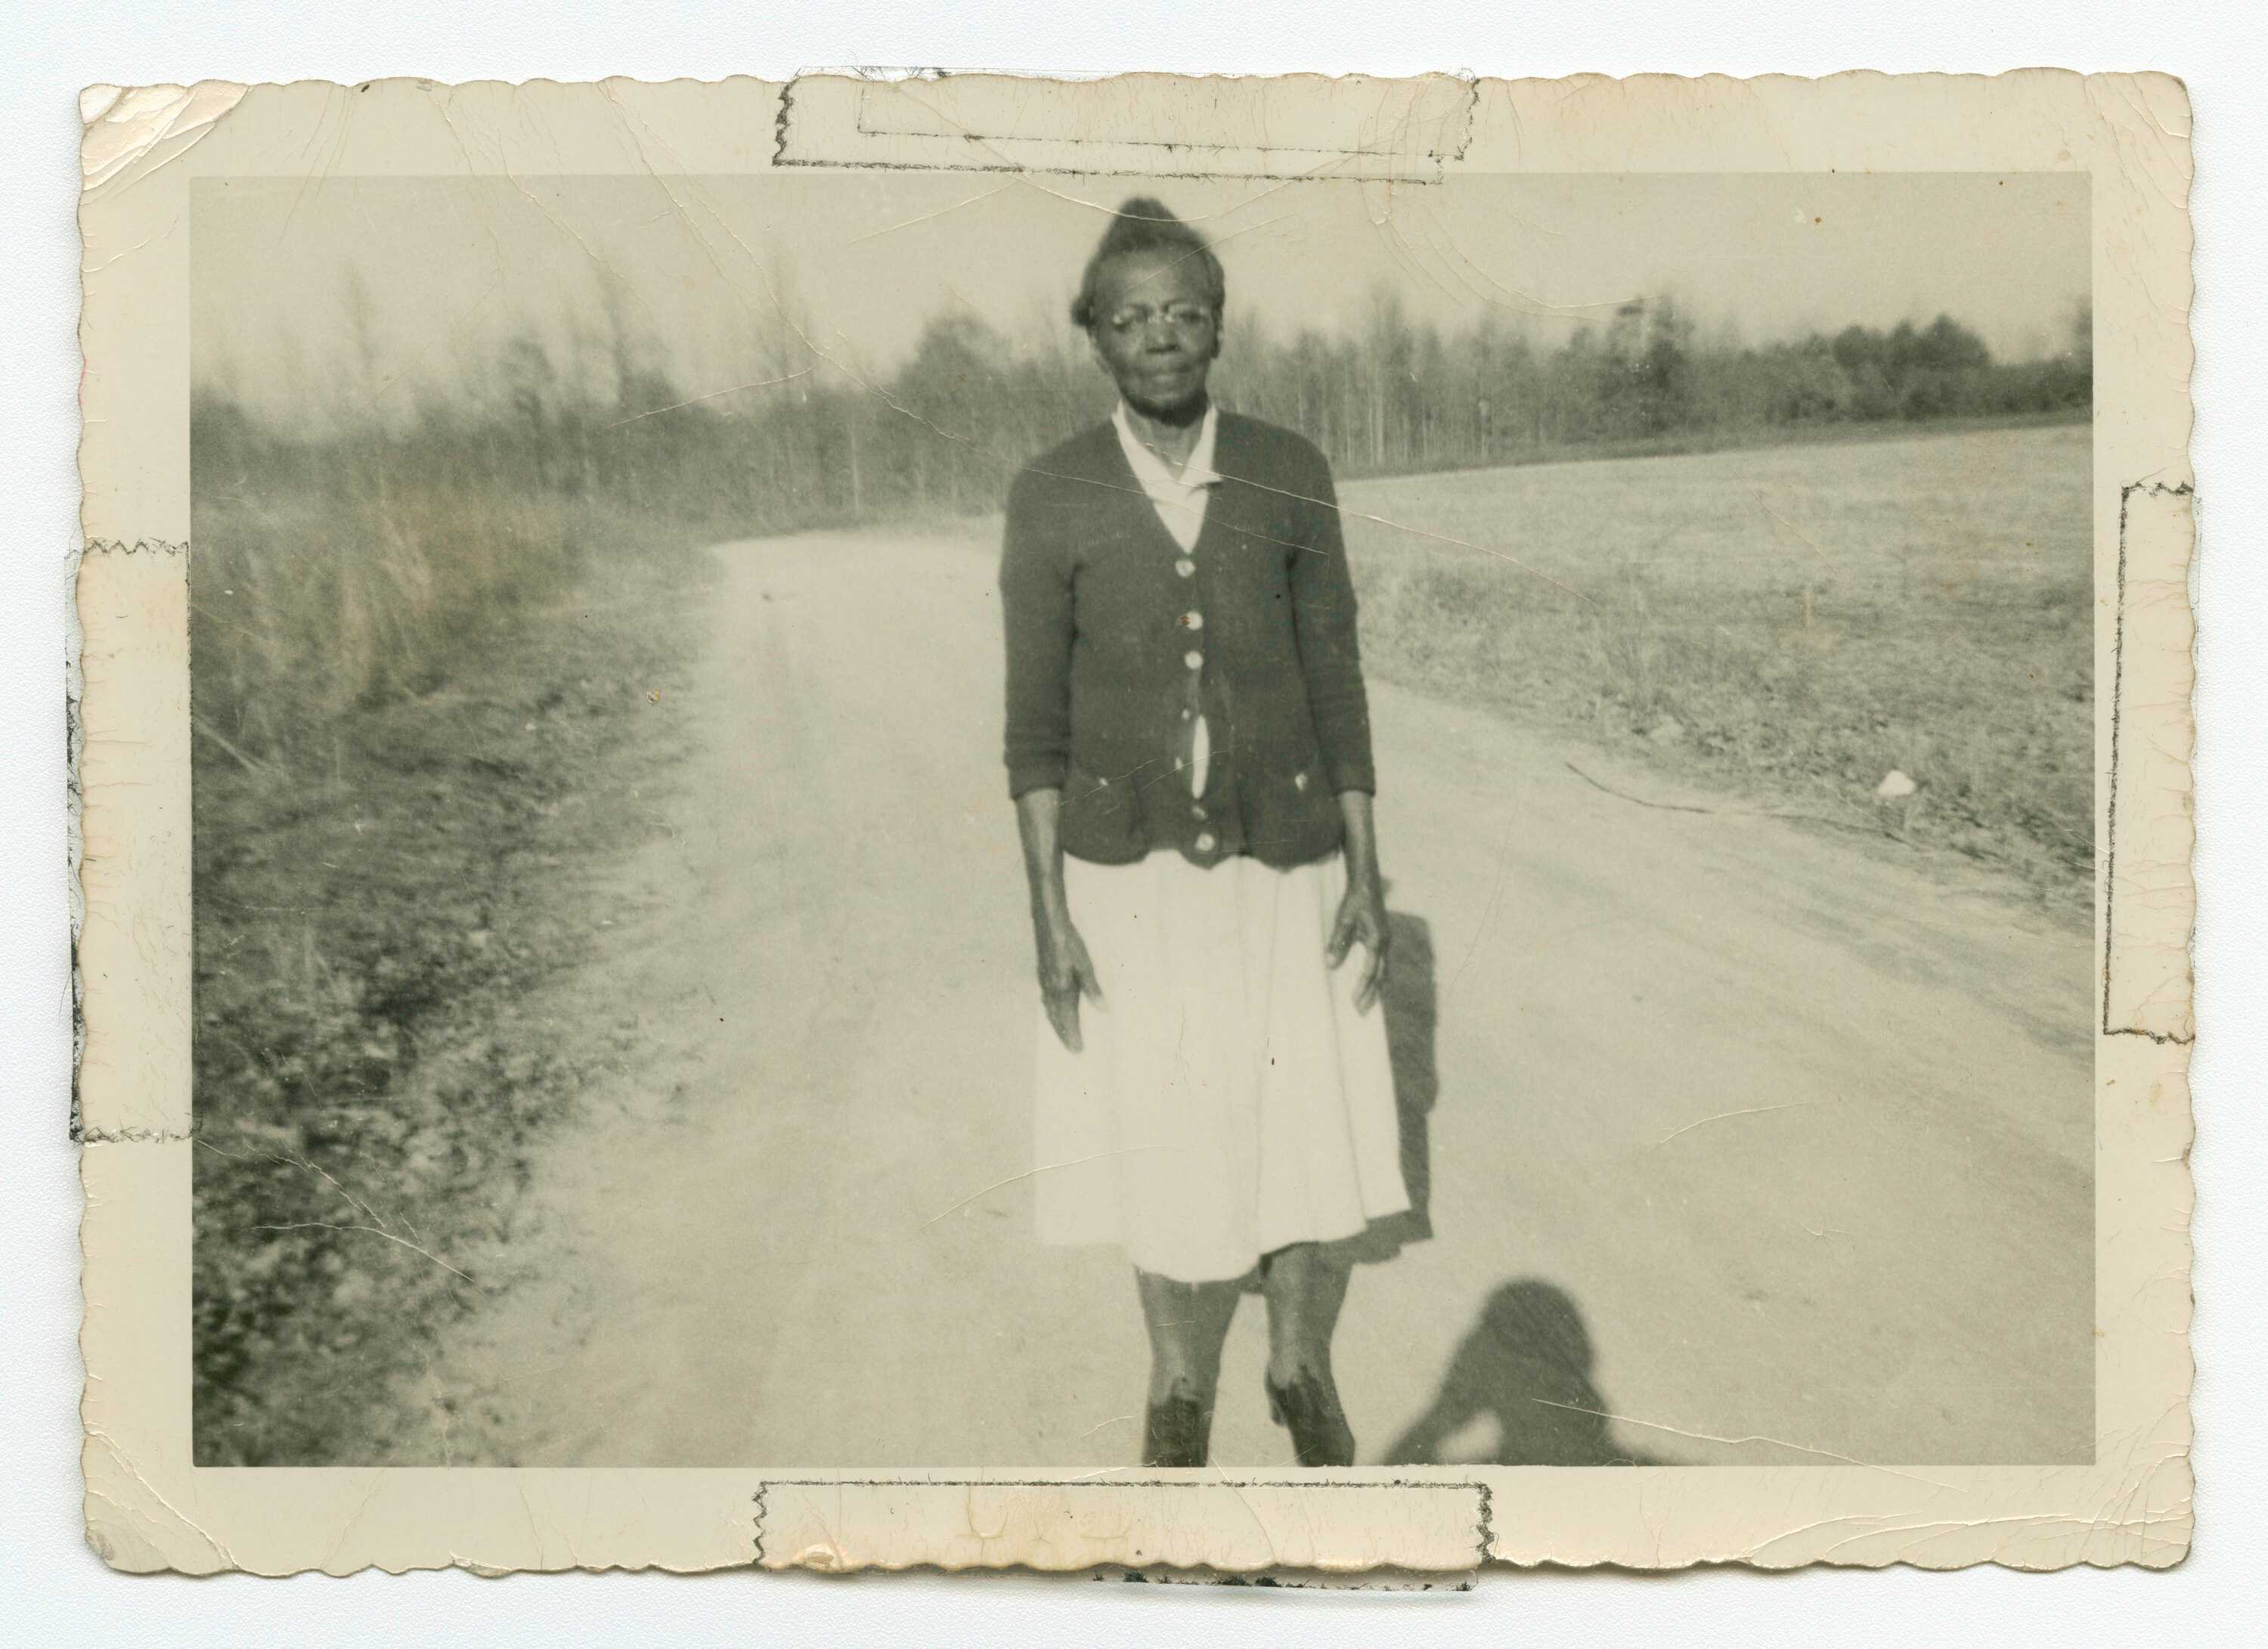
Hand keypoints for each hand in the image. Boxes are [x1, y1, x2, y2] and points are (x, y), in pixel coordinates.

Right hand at [1037, 910, 1104, 1051]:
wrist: (1049, 924)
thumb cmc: (1070, 943)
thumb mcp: (1085, 964)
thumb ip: (1092, 988)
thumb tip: (1103, 1010)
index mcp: (1063, 988)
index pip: (1069, 1017)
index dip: (1073, 1034)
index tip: (1078, 1050)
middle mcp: (1052, 988)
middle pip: (1058, 1016)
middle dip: (1065, 1033)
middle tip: (1072, 1049)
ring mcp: (1045, 981)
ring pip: (1051, 1008)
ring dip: (1057, 1023)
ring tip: (1063, 1035)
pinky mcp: (1043, 973)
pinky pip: (1047, 998)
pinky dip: (1051, 1009)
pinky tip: (1052, 1009)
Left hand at [1325, 872, 1390, 1013]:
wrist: (1366, 882)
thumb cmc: (1354, 899)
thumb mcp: (1344, 920)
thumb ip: (1339, 942)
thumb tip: (1330, 965)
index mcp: (1377, 940)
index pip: (1370, 971)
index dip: (1362, 988)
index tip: (1355, 1003)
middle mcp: (1386, 942)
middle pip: (1381, 975)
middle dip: (1372, 994)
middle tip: (1362, 1012)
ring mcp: (1387, 939)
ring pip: (1384, 969)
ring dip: (1376, 986)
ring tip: (1369, 1002)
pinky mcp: (1383, 936)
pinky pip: (1383, 962)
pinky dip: (1378, 975)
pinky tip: (1374, 981)